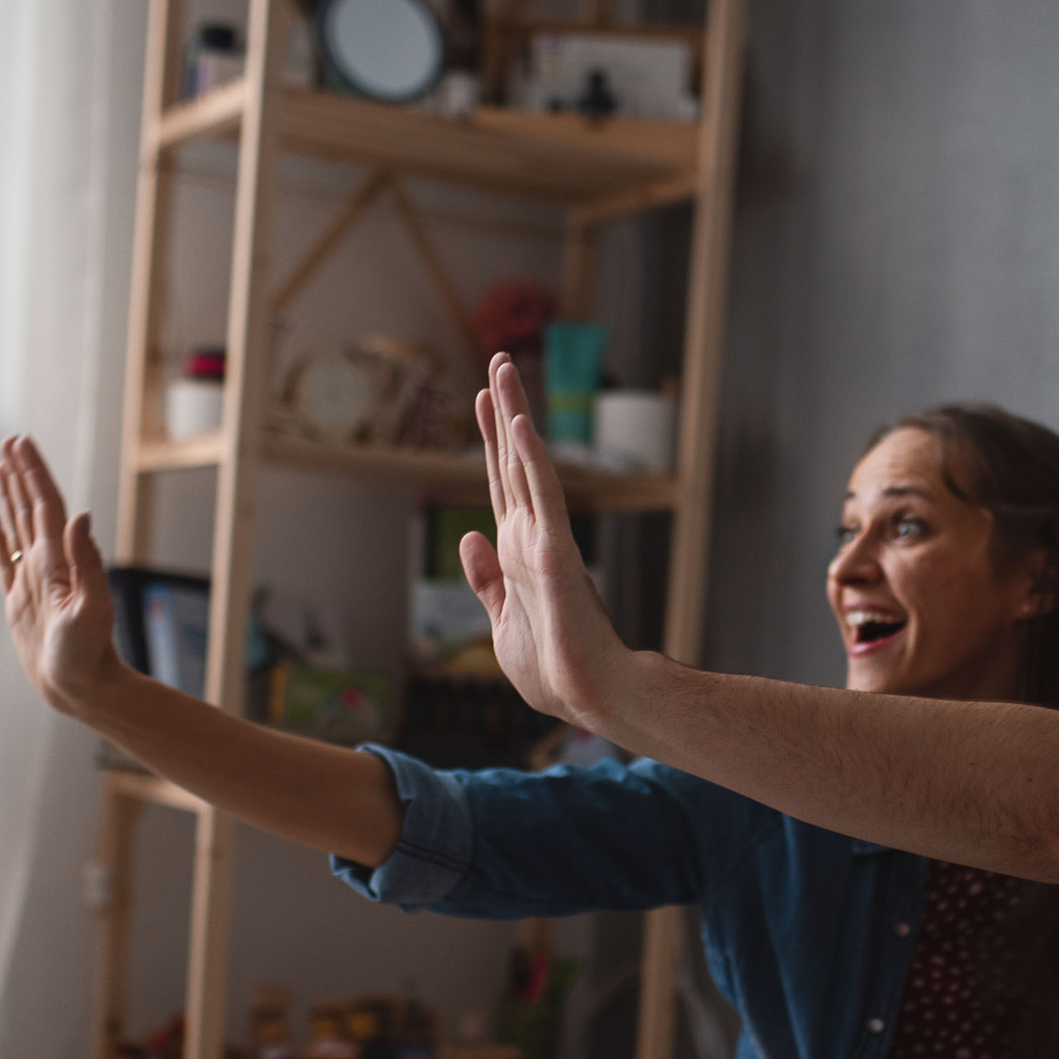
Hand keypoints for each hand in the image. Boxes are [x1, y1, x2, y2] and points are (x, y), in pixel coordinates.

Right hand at [0, 435, 123, 714]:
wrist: (81, 688)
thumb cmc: (89, 654)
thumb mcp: (93, 608)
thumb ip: (88, 562)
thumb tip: (81, 515)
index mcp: (60, 560)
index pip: (46, 505)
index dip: (34, 473)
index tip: (21, 443)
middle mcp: (47, 564)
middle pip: (31, 507)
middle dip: (21, 474)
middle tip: (10, 441)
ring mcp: (32, 581)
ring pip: (18, 527)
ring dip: (10, 497)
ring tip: (0, 467)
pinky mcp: (19, 602)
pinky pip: (5, 561)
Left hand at [464, 353, 634, 728]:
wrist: (587, 697)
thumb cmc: (552, 668)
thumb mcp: (501, 620)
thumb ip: (487, 579)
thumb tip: (470, 538)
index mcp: (519, 552)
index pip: (501, 483)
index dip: (494, 440)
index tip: (486, 399)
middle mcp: (532, 537)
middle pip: (512, 462)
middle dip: (503, 411)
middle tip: (499, 361)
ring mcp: (546, 541)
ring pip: (526, 467)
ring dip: (514, 417)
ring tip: (504, 372)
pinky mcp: (558, 554)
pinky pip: (543, 498)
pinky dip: (532, 461)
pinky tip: (521, 426)